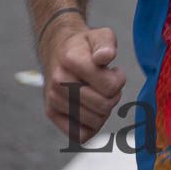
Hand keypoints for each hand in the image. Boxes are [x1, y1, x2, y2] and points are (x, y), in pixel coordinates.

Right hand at [42, 21, 126, 143]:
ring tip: (99, 93)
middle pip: (103, 106)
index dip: (119, 79)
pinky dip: (92, 126)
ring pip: (94, 122)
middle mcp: (59, 81)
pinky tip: (92, 109)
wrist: (57, 50)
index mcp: (72, 59)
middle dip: (114, 96)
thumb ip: (107, 44)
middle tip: (109, 84)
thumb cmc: (85, 45)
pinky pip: (80, 135)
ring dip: (104, 110)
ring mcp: (53, 99)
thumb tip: (105, 57)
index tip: (115, 71)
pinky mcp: (51, 113)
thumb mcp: (100, 35)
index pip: (109, 86)